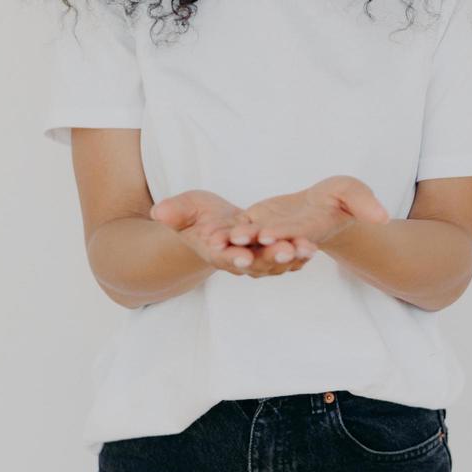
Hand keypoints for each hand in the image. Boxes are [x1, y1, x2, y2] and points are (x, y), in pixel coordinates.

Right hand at [149, 189, 309, 277]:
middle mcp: (239, 261)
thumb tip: (158, 211)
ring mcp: (257, 260)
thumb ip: (174, 212)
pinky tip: (313, 247)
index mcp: (217, 252)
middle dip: (272, 257)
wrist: (212, 226)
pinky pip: (287, 257)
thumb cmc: (197, 216)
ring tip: (308, 248)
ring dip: (292, 258)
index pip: (225, 256)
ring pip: (276, 262)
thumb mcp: (185, 209)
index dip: (234, 256)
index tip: (243, 255)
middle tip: (287, 250)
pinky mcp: (271, 255)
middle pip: (257, 263)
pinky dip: (300, 254)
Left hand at [230, 175, 390, 254]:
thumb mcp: (354, 192)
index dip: (286, 235)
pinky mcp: (258, 226)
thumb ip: (365, 203)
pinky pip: (241, 232)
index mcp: (313, 229)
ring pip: (252, 242)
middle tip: (235, 240)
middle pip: (271, 243)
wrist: (324, 206)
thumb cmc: (342, 198)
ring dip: (235, 242)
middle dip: (253, 243)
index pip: (300, 234)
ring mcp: (273, 233)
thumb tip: (383, 217)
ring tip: (216, 238)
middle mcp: (289, 237)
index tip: (271, 234)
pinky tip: (209, 231)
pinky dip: (227, 233)